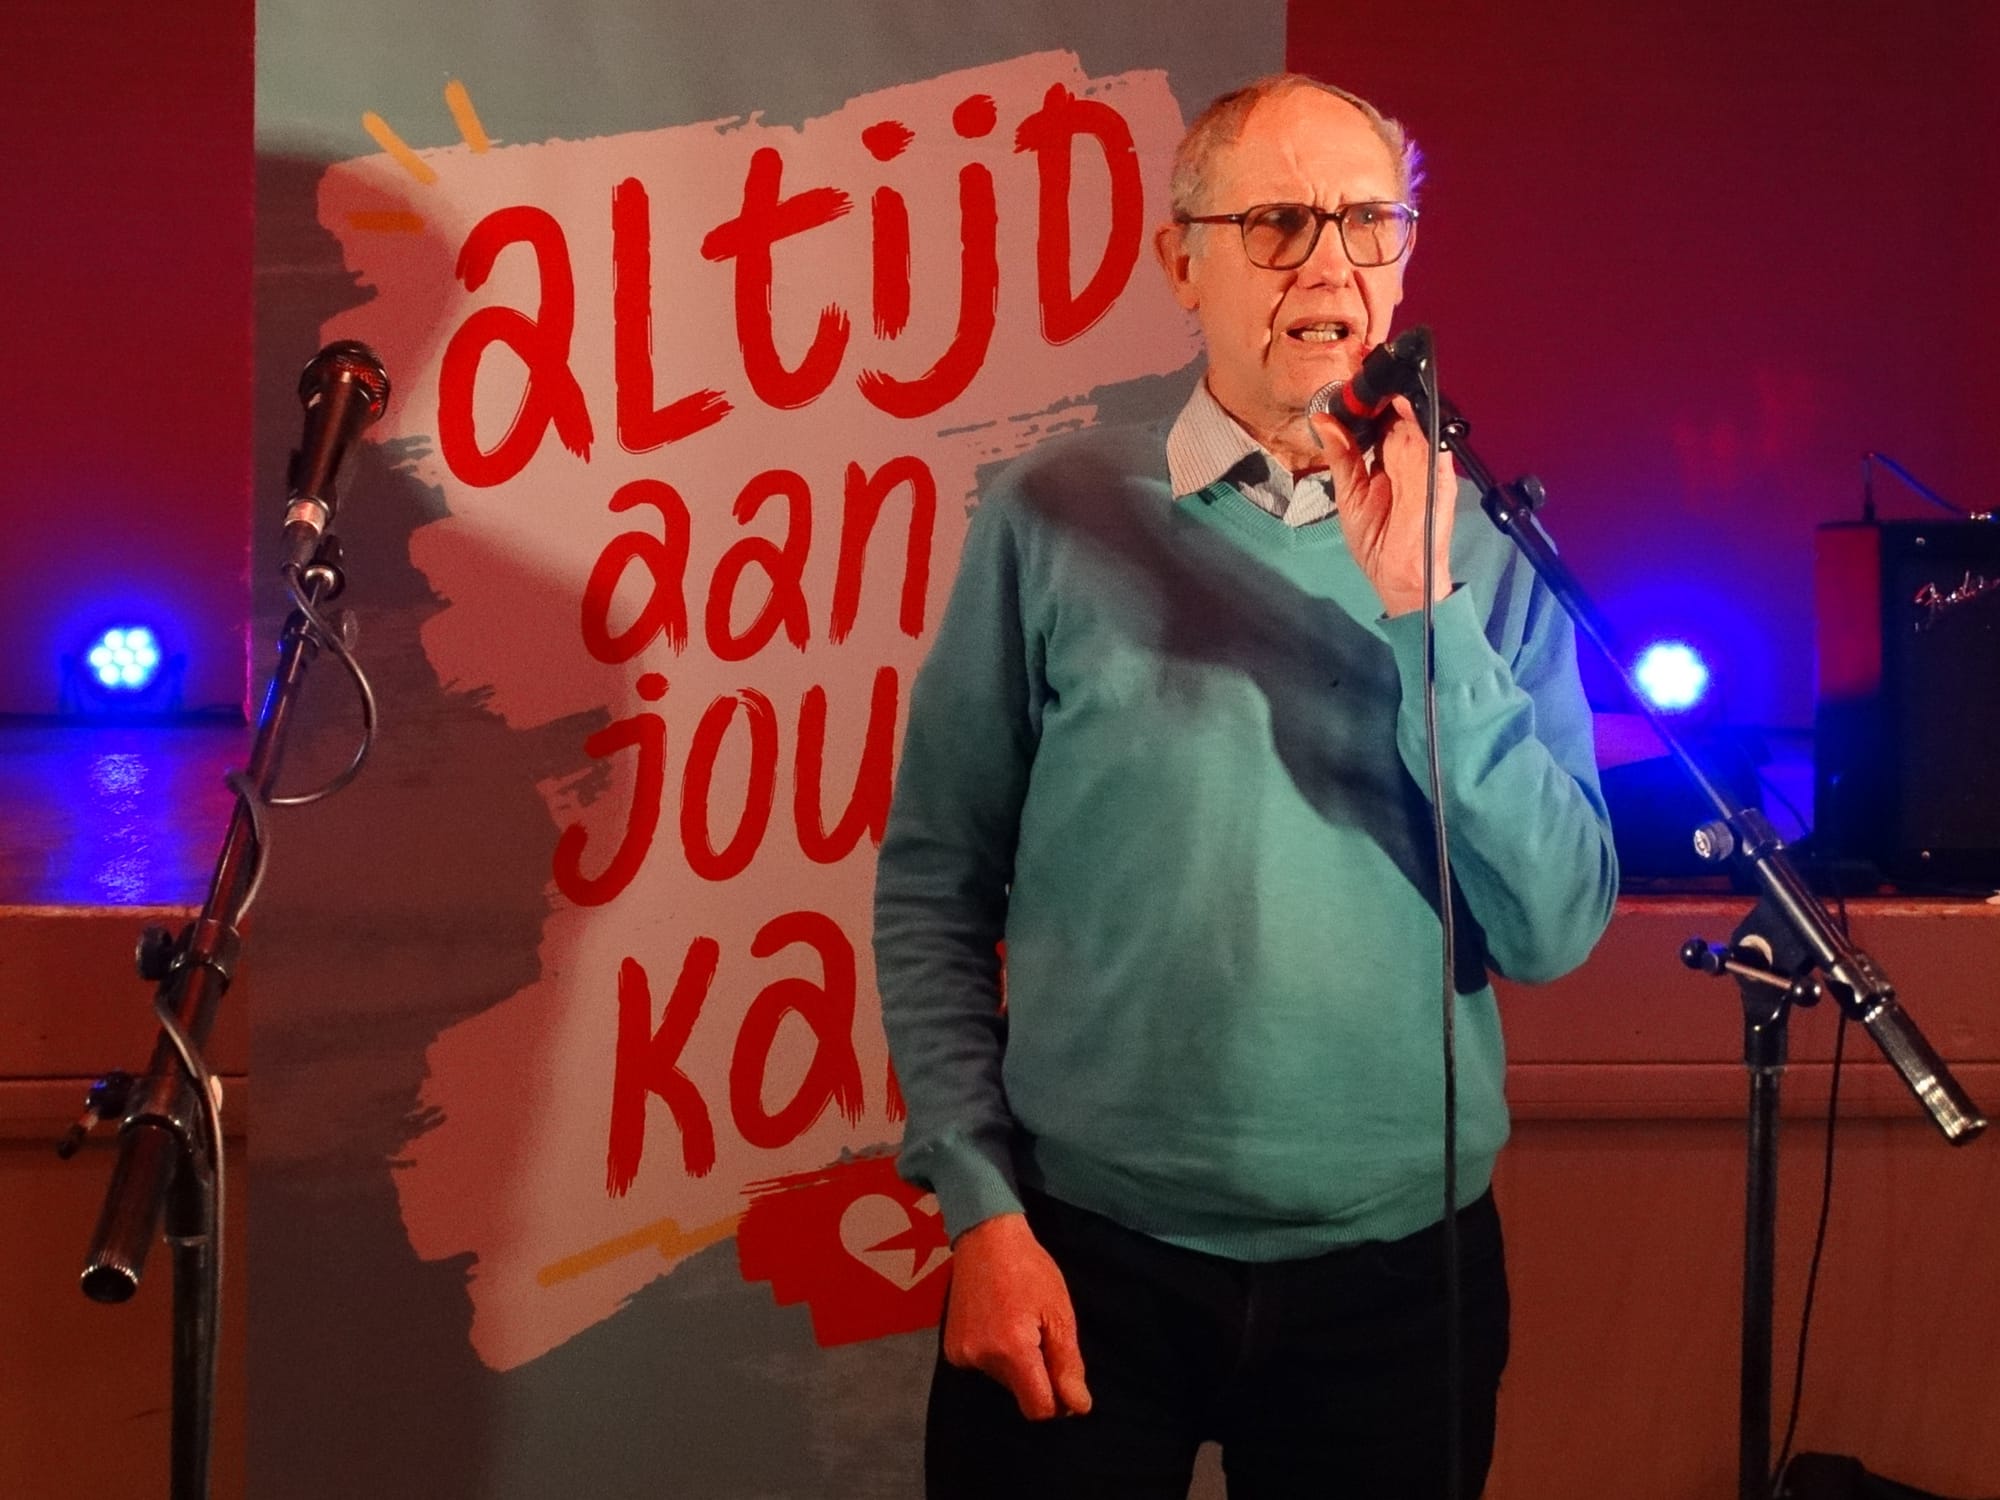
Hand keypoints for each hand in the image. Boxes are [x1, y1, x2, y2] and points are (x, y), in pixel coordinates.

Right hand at [942, 1212, 1091, 1420]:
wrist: (985, 1238)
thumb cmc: (1030, 1269)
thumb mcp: (1059, 1314)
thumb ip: (1067, 1365)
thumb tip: (1078, 1407)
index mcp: (1012, 1350)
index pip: (1037, 1408)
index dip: (1057, 1401)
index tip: (1064, 1379)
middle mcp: (982, 1358)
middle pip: (1021, 1393)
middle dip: (1037, 1375)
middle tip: (1041, 1334)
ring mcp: (961, 1355)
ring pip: (1003, 1381)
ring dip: (1017, 1364)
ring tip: (1018, 1322)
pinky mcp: (951, 1349)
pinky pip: (984, 1367)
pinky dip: (996, 1355)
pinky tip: (998, 1324)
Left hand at [1312, 394, 1456, 616]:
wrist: (1396, 574)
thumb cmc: (1374, 539)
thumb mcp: (1348, 493)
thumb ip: (1341, 456)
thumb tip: (1322, 420)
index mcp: (1386, 457)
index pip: (1379, 418)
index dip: (1367, 399)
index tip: (1351, 377)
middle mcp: (1407, 454)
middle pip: (1398, 411)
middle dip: (1384, 389)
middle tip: (1366, 364)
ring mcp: (1425, 462)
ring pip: (1417, 419)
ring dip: (1402, 395)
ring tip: (1384, 373)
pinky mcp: (1440, 475)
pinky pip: (1435, 442)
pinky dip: (1423, 421)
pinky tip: (1406, 402)